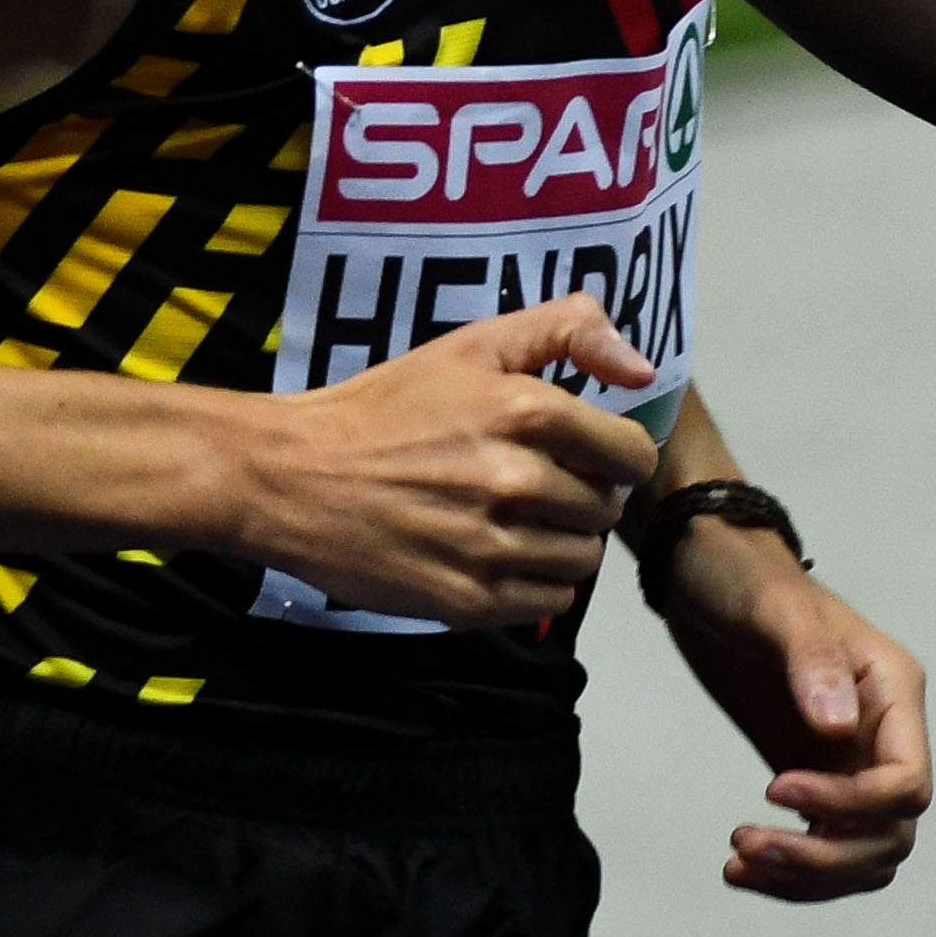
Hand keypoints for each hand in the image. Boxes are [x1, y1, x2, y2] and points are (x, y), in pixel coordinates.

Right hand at [223, 294, 671, 627]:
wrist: (291, 477)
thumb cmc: (386, 407)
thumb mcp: (472, 345)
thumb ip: (567, 332)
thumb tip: (644, 369)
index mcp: (527, 411)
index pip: (632, 454)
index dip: (616, 454)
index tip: (587, 453)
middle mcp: (517, 482)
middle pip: (605, 510)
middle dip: (583, 497)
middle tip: (538, 486)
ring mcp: (491, 548)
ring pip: (582, 561)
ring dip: (562, 543)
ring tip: (519, 523)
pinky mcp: (465, 600)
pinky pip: (547, 603)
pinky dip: (536, 585)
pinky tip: (501, 558)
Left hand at [643, 524, 932, 897]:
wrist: (703, 574)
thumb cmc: (743, 578)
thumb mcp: (775, 609)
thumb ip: (812, 663)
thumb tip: (837, 730)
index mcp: (893, 692)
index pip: (906, 784)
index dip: (848, 805)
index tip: (774, 788)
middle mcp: (883, 734)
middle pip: (889, 835)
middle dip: (824, 857)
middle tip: (746, 843)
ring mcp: (849, 761)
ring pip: (861, 855)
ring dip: (806, 876)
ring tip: (737, 860)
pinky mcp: (811, 777)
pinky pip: (824, 846)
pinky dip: (787, 871)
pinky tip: (736, 864)